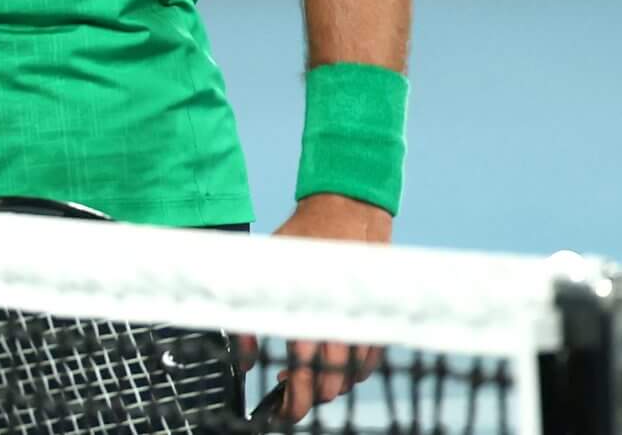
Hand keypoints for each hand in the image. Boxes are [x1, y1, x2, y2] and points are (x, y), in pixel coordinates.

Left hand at [252, 195, 391, 420]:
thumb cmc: (302, 238)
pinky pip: (370, 362)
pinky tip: (336, 365)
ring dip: (329, 385)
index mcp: (308, 318)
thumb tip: (244, 359)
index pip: (302, 380)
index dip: (292, 404)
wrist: (346, 211)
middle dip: (307, 397)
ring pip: (349, 379)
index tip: (280, 411)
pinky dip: (354, 372)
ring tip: (308, 377)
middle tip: (289, 395)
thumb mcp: (263, 272)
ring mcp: (362, 326)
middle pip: (328, 387)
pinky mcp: (377, 320)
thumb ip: (250, 319)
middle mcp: (338, 328)